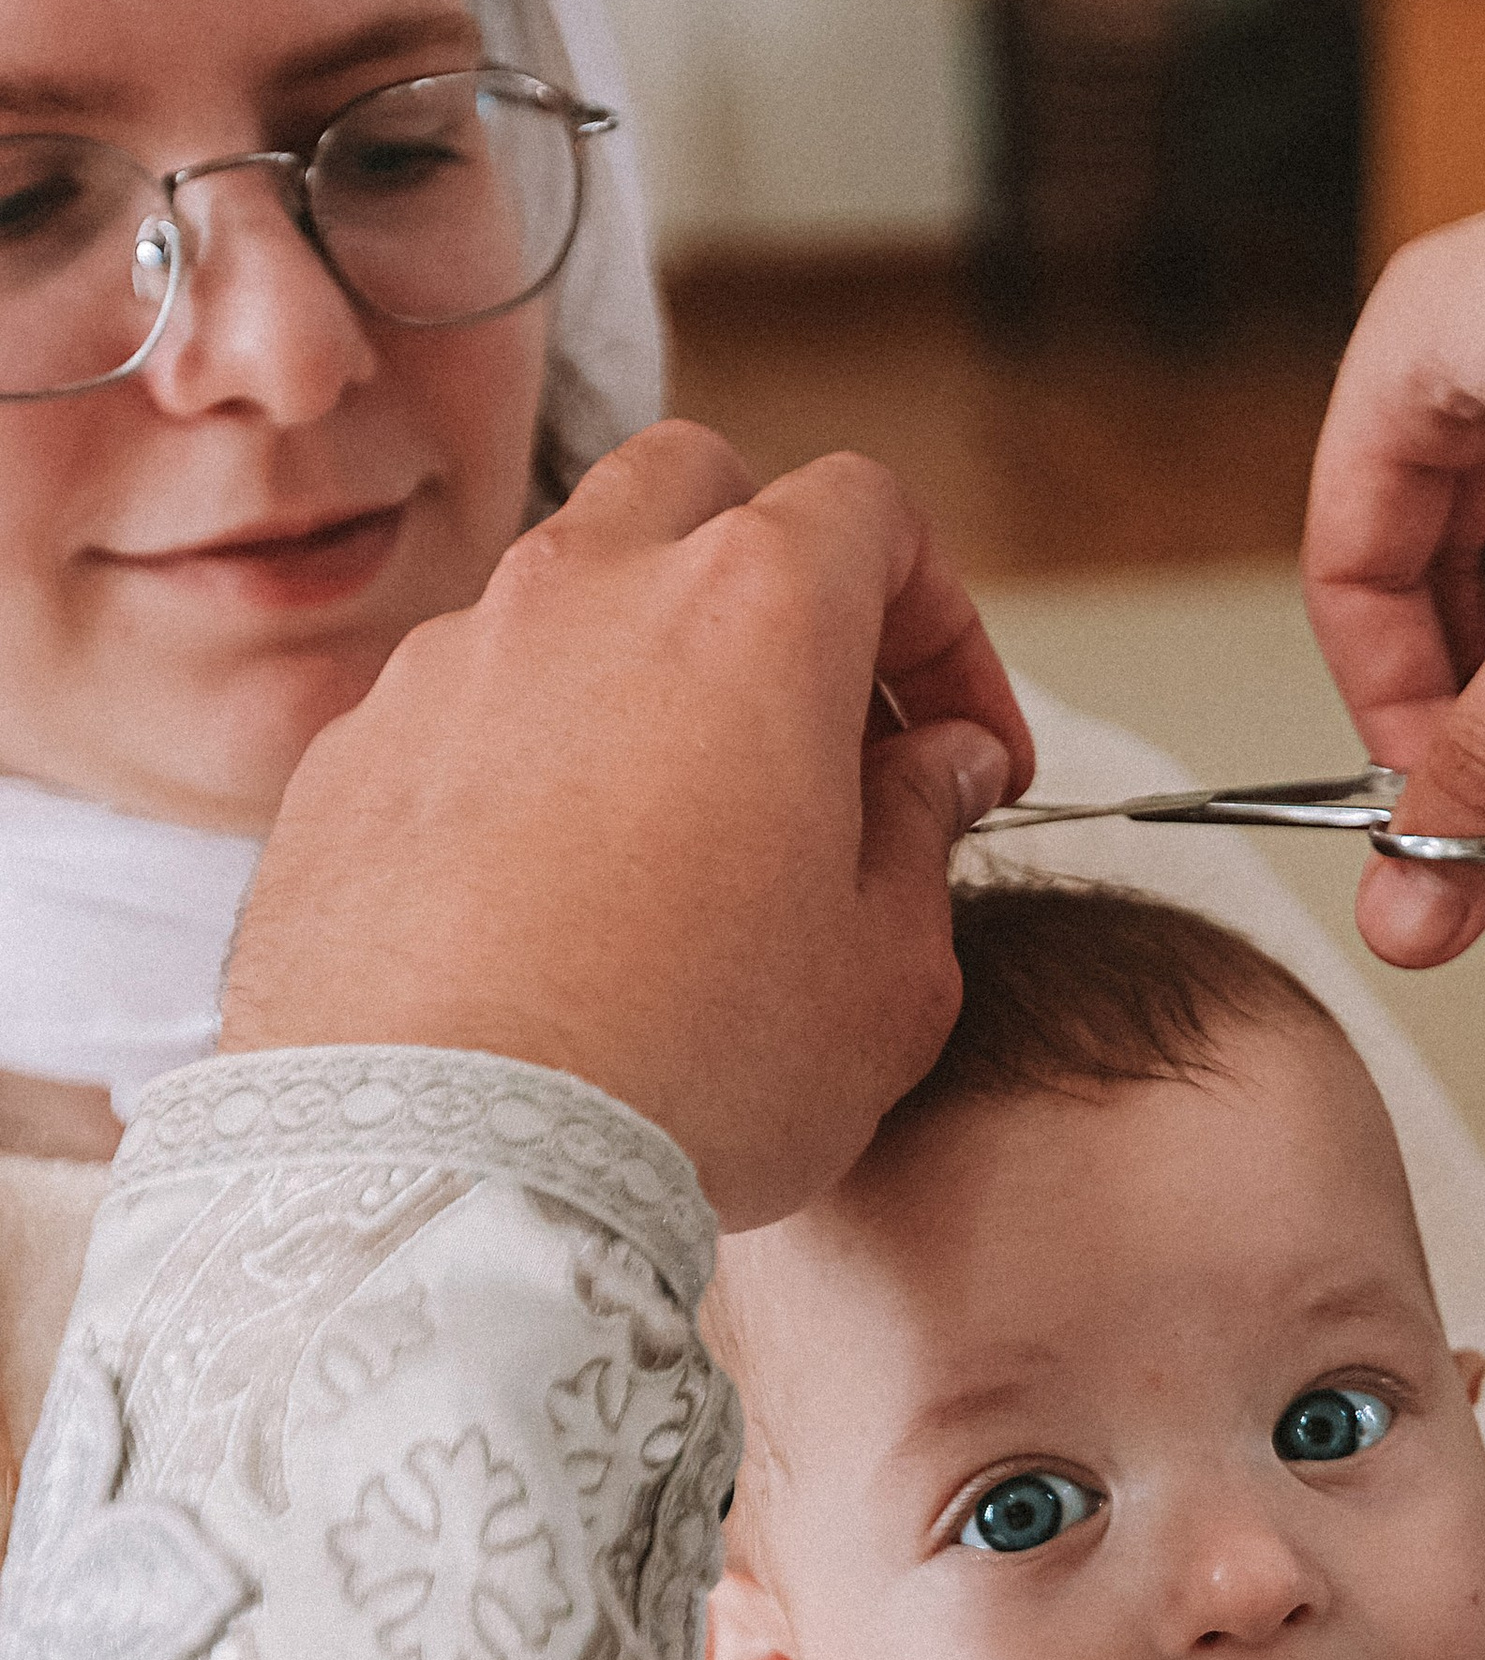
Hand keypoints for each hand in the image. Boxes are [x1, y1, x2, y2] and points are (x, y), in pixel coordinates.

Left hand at [221, 423, 1034, 1226]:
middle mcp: (584, 593)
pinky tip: (553, 902)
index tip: (962, 749)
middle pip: (699, 491)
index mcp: (750, 611)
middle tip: (823, 730)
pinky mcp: (347, 758)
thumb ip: (923, 833)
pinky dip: (524, 764)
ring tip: (683, 833)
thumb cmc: (684, 1071)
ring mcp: (446, 666)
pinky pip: (460, 713)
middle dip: (778, 578)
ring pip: (564, 596)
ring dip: (641, 674)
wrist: (439, 1168)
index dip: (942, 624)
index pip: (872, 514)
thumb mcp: (886, 973)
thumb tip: (935, 766)